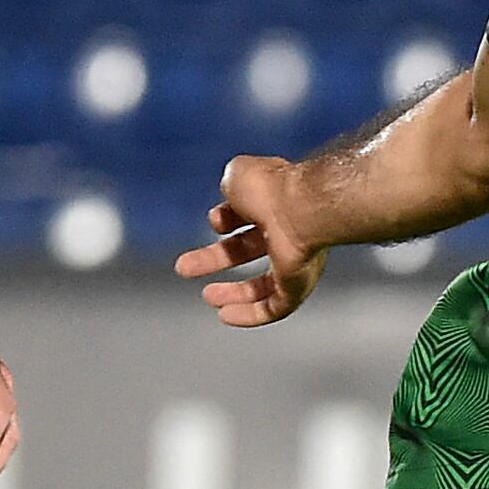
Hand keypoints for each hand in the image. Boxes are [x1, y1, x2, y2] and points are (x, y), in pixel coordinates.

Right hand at [176, 155, 325, 327]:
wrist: (301, 209)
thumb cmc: (273, 188)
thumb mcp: (238, 174)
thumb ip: (231, 184)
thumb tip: (229, 192)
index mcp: (276, 201)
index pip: (249, 217)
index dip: (228, 221)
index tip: (215, 223)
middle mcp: (288, 232)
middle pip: (248, 251)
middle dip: (216, 259)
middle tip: (186, 267)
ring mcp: (296, 261)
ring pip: (263, 285)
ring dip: (233, 292)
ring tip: (208, 296)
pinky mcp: (297, 287)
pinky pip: (273, 308)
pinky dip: (249, 314)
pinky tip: (226, 314)